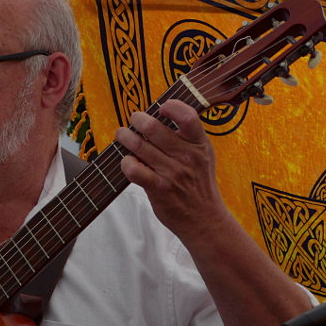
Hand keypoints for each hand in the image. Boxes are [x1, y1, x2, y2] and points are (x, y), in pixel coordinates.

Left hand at [116, 99, 229, 240]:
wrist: (204, 218)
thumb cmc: (198, 183)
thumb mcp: (203, 155)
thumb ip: (188, 136)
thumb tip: (161, 114)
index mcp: (199, 144)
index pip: (187, 116)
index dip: (171, 106)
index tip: (161, 108)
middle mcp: (187, 156)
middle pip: (153, 127)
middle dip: (136, 119)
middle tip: (132, 120)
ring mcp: (173, 173)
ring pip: (138, 145)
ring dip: (124, 137)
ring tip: (122, 135)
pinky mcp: (159, 189)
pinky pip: (134, 169)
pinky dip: (125, 162)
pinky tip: (127, 162)